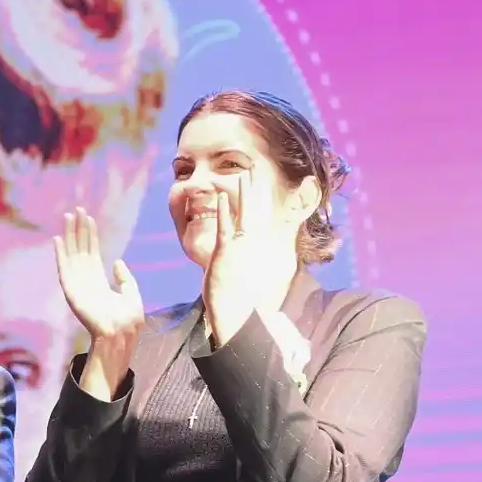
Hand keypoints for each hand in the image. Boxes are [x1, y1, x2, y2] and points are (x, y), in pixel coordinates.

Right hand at [53, 207, 143, 343]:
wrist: (120, 333)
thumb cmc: (127, 318)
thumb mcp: (131, 292)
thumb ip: (124, 277)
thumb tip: (117, 261)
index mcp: (99, 280)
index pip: (92, 252)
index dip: (90, 235)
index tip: (88, 218)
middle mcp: (86, 278)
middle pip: (80, 248)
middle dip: (78, 229)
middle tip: (77, 210)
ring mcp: (77, 283)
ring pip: (72, 253)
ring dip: (69, 235)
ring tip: (68, 217)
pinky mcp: (71, 289)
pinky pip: (64, 268)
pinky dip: (60, 254)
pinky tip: (58, 239)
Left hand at [203, 174, 265, 302]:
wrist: (237, 314)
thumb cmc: (241, 297)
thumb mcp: (249, 276)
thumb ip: (251, 261)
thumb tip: (257, 253)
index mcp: (258, 246)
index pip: (261, 215)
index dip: (261, 197)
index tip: (262, 181)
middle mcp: (253, 243)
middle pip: (256, 209)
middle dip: (256, 188)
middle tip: (256, 167)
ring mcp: (241, 247)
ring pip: (244, 214)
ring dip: (243, 193)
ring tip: (243, 173)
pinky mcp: (226, 252)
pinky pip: (225, 227)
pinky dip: (223, 211)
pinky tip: (220, 195)